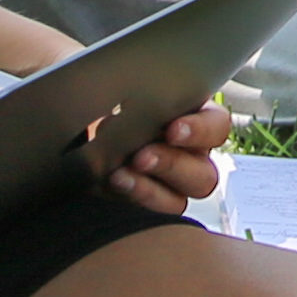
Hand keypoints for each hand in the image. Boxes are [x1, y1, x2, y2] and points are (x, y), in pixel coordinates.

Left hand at [100, 97, 232, 216]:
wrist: (79, 130)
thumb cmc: (105, 100)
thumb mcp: (121, 85)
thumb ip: (137, 91)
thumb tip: (134, 93)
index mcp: (195, 117)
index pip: (217, 125)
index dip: (200, 130)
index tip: (173, 130)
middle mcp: (191, 154)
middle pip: (204, 172)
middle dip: (172, 164)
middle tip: (141, 157)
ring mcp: (173, 183)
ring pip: (183, 198)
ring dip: (154, 188)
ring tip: (121, 175)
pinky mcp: (151, 201)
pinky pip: (158, 211)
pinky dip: (138, 198)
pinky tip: (115, 182)